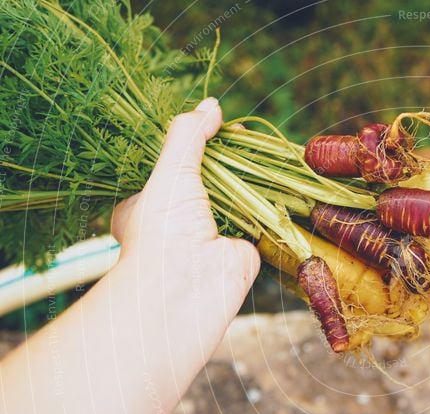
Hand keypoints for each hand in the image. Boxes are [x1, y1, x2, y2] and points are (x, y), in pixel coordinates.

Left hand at [110, 97, 259, 343]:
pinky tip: (280, 178)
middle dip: (224, 161)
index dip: (191, 144)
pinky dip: (268, 202)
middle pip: (206, 181)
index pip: (170, 167)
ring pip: (234, 198)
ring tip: (264, 149)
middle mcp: (177, 223)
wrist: (188, 288)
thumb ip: (188, 135)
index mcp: (146, 205)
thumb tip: (211, 106)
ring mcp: (211, 237)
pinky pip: (257, 218)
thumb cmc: (162, 230)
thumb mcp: (171, 169)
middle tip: (241, 136)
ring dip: (248, 179)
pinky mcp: (242, 250)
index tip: (212, 126)